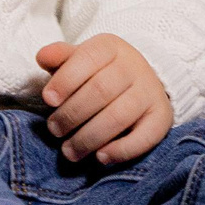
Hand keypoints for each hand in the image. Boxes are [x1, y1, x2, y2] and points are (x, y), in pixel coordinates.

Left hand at [35, 34, 172, 165]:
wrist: (141, 82)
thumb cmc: (99, 73)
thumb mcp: (80, 60)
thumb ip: (61, 58)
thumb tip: (42, 56)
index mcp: (110, 47)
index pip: (87, 58)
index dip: (65, 80)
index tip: (48, 100)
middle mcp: (134, 66)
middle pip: (101, 90)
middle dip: (72, 114)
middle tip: (55, 130)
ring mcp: (150, 92)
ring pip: (119, 116)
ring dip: (89, 137)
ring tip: (69, 151)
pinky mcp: (161, 117)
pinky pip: (144, 137)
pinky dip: (122, 150)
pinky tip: (100, 157)